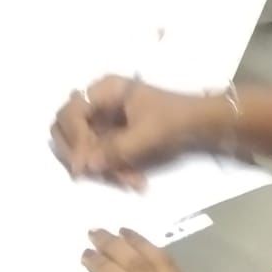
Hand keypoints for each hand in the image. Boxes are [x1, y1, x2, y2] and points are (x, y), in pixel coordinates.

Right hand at [51, 76, 224, 189]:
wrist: (204, 123)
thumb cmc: (176, 119)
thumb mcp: (147, 135)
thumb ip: (114, 150)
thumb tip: (82, 166)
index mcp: (105, 89)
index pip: (70, 114)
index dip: (74, 140)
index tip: (85, 165)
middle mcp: (98, 102)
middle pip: (67, 130)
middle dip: (85, 156)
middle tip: (101, 174)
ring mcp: (103, 120)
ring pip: (84, 147)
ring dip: (103, 167)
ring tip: (131, 182)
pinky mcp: (112, 137)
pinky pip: (101, 155)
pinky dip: (115, 169)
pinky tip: (135, 182)